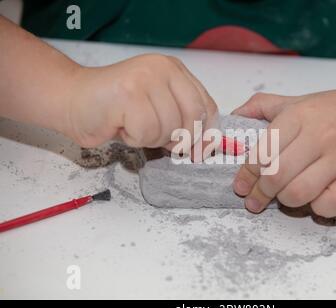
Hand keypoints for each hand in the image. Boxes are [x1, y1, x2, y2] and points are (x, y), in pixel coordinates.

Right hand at [64, 54, 217, 149]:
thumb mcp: (158, 110)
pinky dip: (134, 139)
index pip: (206, 105)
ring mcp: (146, 78)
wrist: (71, 100)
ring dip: (150, 139)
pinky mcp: (129, 93)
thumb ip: (182, 119)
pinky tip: (120, 126)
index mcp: (174, 70)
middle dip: (178, 139)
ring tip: (132, 125)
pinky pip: (147, 132)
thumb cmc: (114, 110)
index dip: (206, 134)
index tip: (198, 152)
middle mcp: (163, 68)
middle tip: (156, 138)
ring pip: (169, 128)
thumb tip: (205, 147)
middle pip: (193, 117)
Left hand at [231, 90, 335, 217]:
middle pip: (277, 175)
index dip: (246, 173)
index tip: (240, 186)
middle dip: (260, 193)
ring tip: (283, 197)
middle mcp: (320, 136)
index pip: (263, 150)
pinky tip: (314, 200)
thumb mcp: (299, 100)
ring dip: (285, 201)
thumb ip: (263, 105)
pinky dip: (317, 208)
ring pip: (299, 192)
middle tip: (255, 200)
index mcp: (300, 116)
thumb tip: (233, 118)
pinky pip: (331, 205)